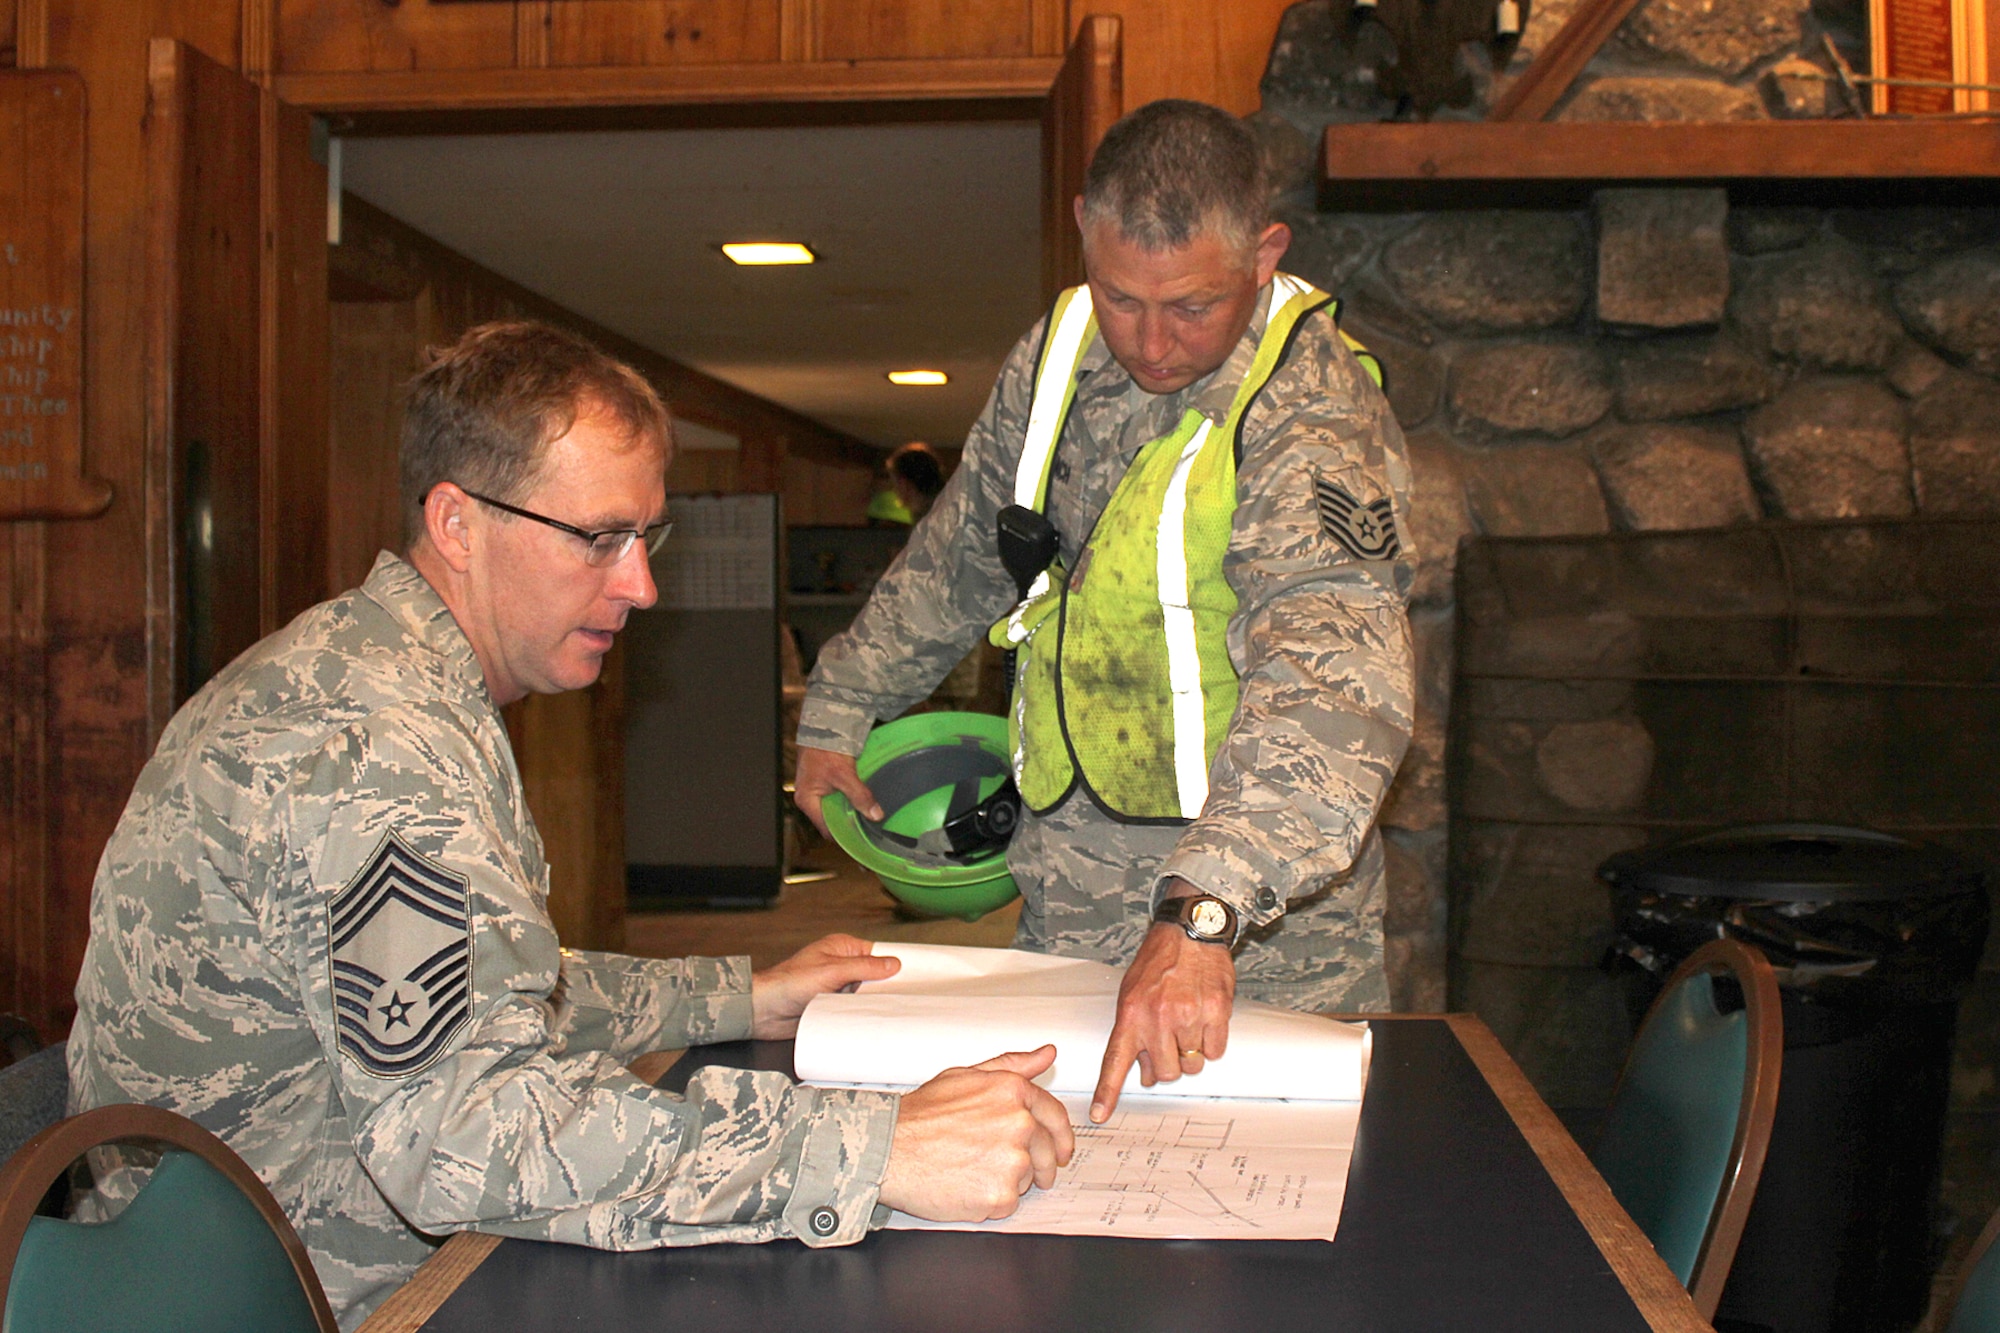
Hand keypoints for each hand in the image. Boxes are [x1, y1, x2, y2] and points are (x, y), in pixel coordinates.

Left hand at [750, 934, 898, 1038]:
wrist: (762, 1011)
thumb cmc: (786, 983)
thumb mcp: (830, 971)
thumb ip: (863, 967)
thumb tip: (892, 964)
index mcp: (841, 948)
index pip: (877, 953)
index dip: (895, 963)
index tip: (916, 973)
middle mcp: (841, 967)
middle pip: (874, 976)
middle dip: (886, 986)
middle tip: (907, 997)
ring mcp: (837, 988)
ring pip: (865, 995)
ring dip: (873, 1003)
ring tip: (893, 1011)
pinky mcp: (831, 1007)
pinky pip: (854, 1010)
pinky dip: (862, 1016)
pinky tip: (872, 1021)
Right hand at [794, 746, 883, 837]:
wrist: (823, 725)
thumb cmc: (826, 749)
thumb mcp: (844, 775)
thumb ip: (859, 796)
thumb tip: (876, 816)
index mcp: (807, 801)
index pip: (827, 829)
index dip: (846, 834)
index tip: (864, 837)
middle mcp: (808, 799)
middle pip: (831, 820)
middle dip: (849, 823)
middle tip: (870, 827)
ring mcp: (815, 790)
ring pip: (835, 808)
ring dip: (850, 811)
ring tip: (869, 815)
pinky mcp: (823, 782)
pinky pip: (837, 797)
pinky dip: (849, 799)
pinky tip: (863, 800)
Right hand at [879, 1046, 1075, 1221]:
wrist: (890, 1151)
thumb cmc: (920, 1116)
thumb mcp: (966, 1076)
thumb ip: (1012, 1065)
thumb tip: (1046, 1055)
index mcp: (1013, 1092)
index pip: (1055, 1116)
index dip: (1061, 1136)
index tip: (1061, 1150)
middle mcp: (1019, 1123)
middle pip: (1047, 1153)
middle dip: (1039, 1165)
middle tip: (1012, 1168)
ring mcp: (1012, 1161)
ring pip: (1027, 1178)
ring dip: (1008, 1179)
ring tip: (972, 1169)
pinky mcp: (1000, 1195)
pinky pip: (1008, 1203)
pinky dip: (991, 1201)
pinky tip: (966, 1185)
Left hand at [1090, 903, 1236, 1122]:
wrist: (1189, 931)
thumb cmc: (1159, 962)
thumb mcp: (1132, 993)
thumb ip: (1135, 1032)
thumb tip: (1146, 1073)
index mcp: (1131, 1014)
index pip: (1116, 1061)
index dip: (1108, 1092)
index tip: (1100, 1115)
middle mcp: (1158, 1018)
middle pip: (1165, 1072)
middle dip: (1168, 1064)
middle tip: (1170, 1043)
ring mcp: (1188, 1016)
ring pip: (1192, 1064)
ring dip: (1191, 1052)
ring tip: (1187, 1024)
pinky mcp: (1216, 1012)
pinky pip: (1215, 1050)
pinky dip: (1212, 1042)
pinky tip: (1204, 1019)